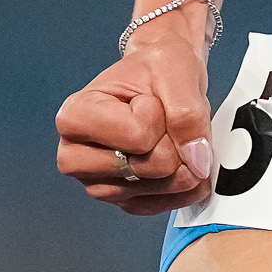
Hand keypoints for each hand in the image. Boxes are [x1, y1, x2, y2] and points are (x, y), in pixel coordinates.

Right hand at [55, 21, 215, 217]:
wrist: (162, 76)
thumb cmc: (158, 67)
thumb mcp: (176, 70)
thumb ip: (188, 114)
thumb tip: (196, 161)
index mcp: (75, 116)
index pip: (138, 135)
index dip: (158, 114)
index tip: (148, 98)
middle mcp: (76, 156)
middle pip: (149, 167)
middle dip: (174, 140)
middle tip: (162, 118)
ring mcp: (98, 182)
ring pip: (160, 187)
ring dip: (182, 162)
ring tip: (170, 134)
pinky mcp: (121, 199)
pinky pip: (163, 204)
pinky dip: (185, 185)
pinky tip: (187, 161)